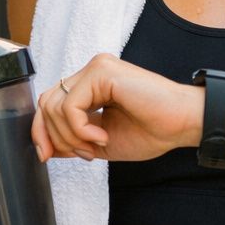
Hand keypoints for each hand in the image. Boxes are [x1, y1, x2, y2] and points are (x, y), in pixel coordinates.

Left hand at [35, 53, 201, 162]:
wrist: (182, 124)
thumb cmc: (152, 131)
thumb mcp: (100, 141)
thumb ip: (72, 139)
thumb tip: (44, 147)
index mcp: (91, 85)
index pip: (50, 103)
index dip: (42, 131)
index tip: (47, 156)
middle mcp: (91, 72)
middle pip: (46, 103)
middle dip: (53, 136)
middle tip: (82, 154)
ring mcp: (96, 68)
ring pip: (54, 105)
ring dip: (70, 136)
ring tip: (95, 146)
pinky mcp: (102, 72)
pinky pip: (70, 106)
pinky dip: (80, 129)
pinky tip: (102, 137)